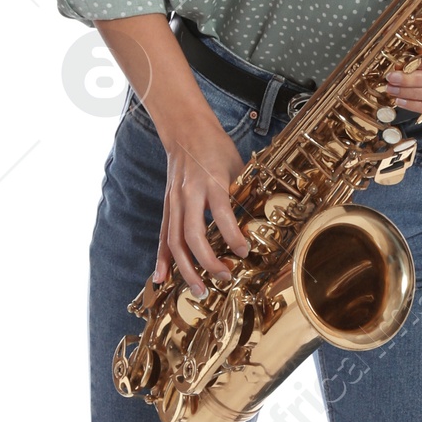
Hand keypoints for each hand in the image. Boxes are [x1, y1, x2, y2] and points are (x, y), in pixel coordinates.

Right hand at [152, 104, 252, 297]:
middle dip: (207, 262)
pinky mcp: (167, 206)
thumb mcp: (237, 165)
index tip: (244, 252)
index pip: (220, 213)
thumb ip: (243, 193)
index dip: (232, 236)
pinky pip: (164, 236)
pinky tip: (161, 278)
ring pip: (175, 242)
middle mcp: (189, 194)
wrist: (185, 130)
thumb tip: (260, 221)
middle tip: (224, 277)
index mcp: (211, 182)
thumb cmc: (215, 147)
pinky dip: (161, 259)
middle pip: (192, 236)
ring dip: (186, 269)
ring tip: (199, 290)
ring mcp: (174, 202)